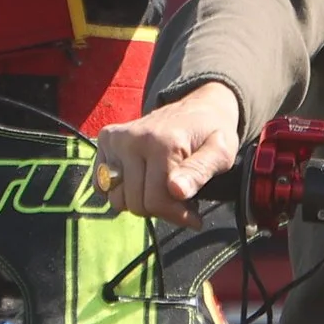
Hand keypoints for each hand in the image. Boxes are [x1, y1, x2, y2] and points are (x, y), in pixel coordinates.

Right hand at [96, 82, 240, 226]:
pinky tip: (144, 182)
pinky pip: (102, 185)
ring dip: (141, 201)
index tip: (194, 216)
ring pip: (117, 198)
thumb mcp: (221, 153)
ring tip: (164, 189)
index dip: (177, 216)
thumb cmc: (213, 133)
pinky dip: (122, 191)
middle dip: (161, 210)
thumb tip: (176, 190)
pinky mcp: (106, 139)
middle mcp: (132, 139)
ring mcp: (115, 139)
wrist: (200, 107)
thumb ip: (200, 171)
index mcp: (161, 143)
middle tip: (181, 200)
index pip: (155, 201)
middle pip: (135, 203)